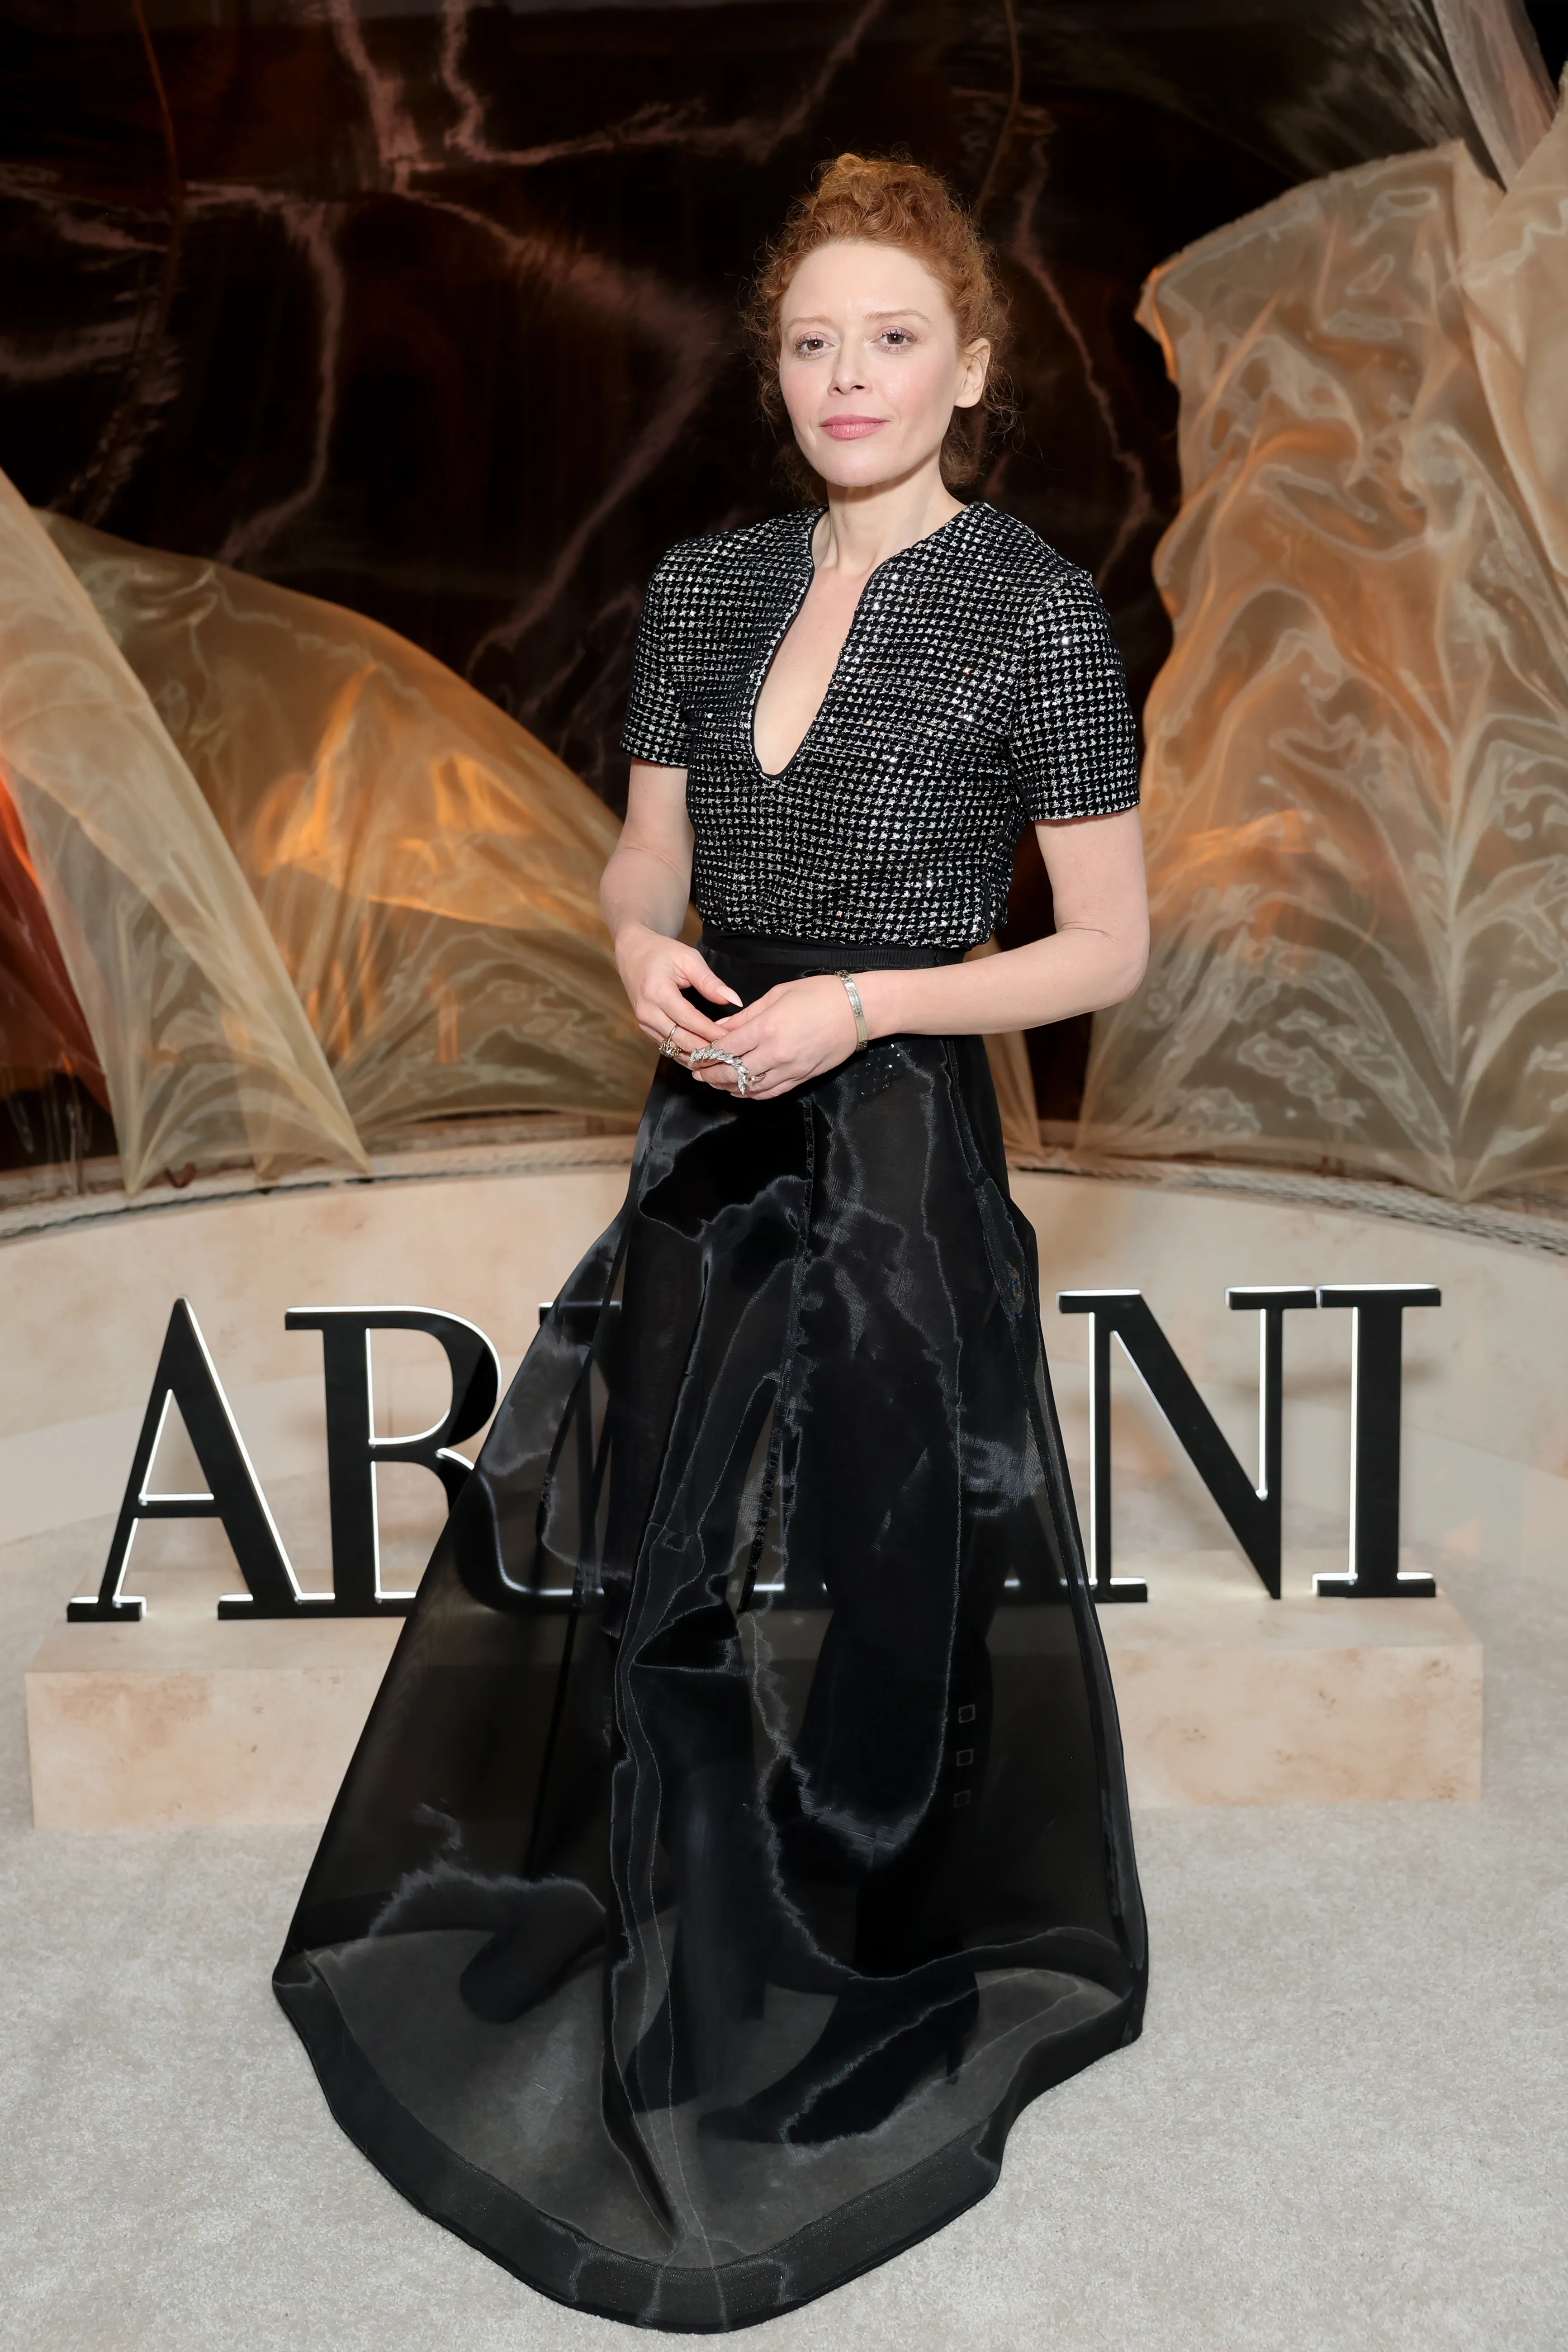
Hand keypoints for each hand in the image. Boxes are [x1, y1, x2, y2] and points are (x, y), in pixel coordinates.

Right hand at [615, 924, 741, 1065]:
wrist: (633, 953)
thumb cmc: (661, 952)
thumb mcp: (688, 958)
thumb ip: (710, 982)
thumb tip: (734, 1001)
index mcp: (657, 992)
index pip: (689, 1020)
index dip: (712, 1032)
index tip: (733, 1037)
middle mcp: (647, 1012)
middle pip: (681, 1040)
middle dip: (707, 1049)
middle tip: (731, 1051)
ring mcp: (644, 1023)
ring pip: (674, 1049)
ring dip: (698, 1056)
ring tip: (721, 1056)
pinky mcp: (645, 1029)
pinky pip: (668, 1048)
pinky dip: (687, 1053)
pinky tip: (705, 1054)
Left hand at [701, 974, 861, 1099]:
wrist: (857, 1010)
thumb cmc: (819, 994)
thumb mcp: (778, 994)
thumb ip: (747, 1015)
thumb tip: (721, 1026)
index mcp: (767, 1027)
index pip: (727, 1047)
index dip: (707, 1054)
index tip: (696, 1054)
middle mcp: (776, 1052)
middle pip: (734, 1072)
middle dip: (712, 1074)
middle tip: (698, 1073)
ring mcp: (790, 1069)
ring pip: (751, 1087)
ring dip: (729, 1087)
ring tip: (715, 1083)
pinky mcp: (802, 1077)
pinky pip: (772, 1092)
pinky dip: (753, 1094)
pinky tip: (741, 1090)